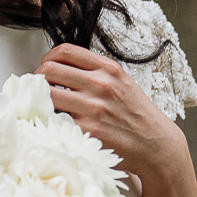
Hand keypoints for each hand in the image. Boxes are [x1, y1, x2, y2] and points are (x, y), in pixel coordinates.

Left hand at [38, 43, 196, 196]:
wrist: (157, 146)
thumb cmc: (136, 115)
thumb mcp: (122, 83)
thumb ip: (95, 72)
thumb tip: (60, 67)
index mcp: (109, 69)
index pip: (65, 51)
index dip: (49, 58)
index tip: (47, 67)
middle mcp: (101, 85)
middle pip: (48, 71)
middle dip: (38, 79)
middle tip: (40, 89)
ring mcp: (93, 108)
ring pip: (47, 95)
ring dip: (42, 101)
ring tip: (48, 106)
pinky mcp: (87, 131)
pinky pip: (55, 119)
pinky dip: (51, 120)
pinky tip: (56, 122)